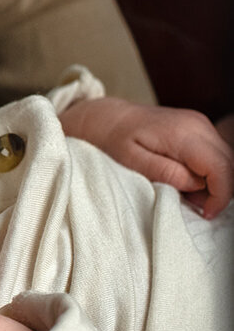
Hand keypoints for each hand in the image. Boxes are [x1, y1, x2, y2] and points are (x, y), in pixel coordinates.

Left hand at [60, 97, 233, 217]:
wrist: (109, 118)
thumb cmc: (114, 141)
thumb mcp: (131, 162)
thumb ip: (166, 173)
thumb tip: (196, 183)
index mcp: (182, 133)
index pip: (221, 167)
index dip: (220, 195)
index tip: (205, 213)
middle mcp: (198, 124)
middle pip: (229, 164)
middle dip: (217, 191)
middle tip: (191, 203)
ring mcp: (201, 124)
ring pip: (226, 160)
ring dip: (213, 182)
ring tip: (183, 191)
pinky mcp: (199, 128)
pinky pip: (215, 155)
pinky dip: (207, 173)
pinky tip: (184, 178)